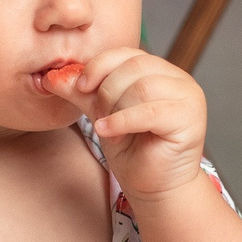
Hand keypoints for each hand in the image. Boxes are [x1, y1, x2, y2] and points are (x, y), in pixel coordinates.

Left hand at [48, 46, 206, 203]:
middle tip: (98, 116)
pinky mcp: (191, 118)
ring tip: (108, 129)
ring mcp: (189, 97)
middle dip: (107, 91)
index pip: (127, 53)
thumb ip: (82, 93)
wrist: (154, 187)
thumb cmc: (133, 150)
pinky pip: (150, 111)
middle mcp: (179, 79)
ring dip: (115, 108)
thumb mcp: (102, 114)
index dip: (99, 66)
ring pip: (142, 87)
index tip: (81, 86)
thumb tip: (51, 77)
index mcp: (160, 71)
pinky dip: (122, 120)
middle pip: (134, 67)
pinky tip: (109, 132)